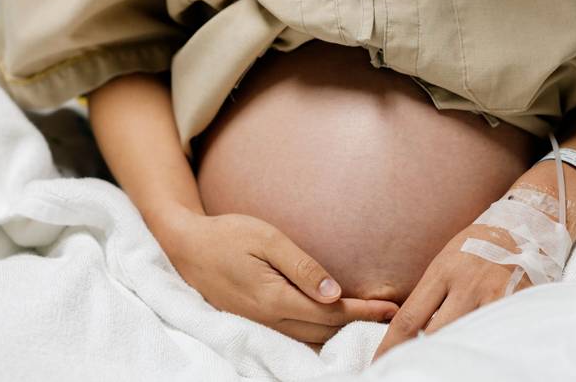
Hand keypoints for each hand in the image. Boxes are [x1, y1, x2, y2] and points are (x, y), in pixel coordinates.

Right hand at [157, 210, 398, 344]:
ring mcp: (259, 325)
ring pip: (309, 339)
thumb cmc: (227, 235)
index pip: (330, 314)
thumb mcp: (266, 239)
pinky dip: (318, 333)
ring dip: (340, 333)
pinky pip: (293, 336)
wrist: (185, 248)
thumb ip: (301, 267)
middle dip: (358, 326)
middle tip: (389, 316)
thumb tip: (334, 293)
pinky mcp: (253, 323)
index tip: (391, 308)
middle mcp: (267, 320)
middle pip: (324, 333)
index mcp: (274, 299)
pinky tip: (332, 324)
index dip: (363, 312)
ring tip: (368, 322)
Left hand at [373, 180, 575, 358]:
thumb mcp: (446, 263)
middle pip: (435, 334)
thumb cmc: (477, 249)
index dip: (391, 347)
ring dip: (451, 353)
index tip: (380, 363)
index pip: (409, 319)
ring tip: (439, 366)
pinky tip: (474, 353)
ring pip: (465, 337)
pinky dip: (482, 345)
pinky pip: (494, 333)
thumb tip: (407, 335)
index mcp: (442, 272)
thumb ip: (430, 298)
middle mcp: (467, 284)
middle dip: (419, 355)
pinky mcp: (517, 303)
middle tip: (407, 370)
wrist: (523, 227)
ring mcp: (494, 295)